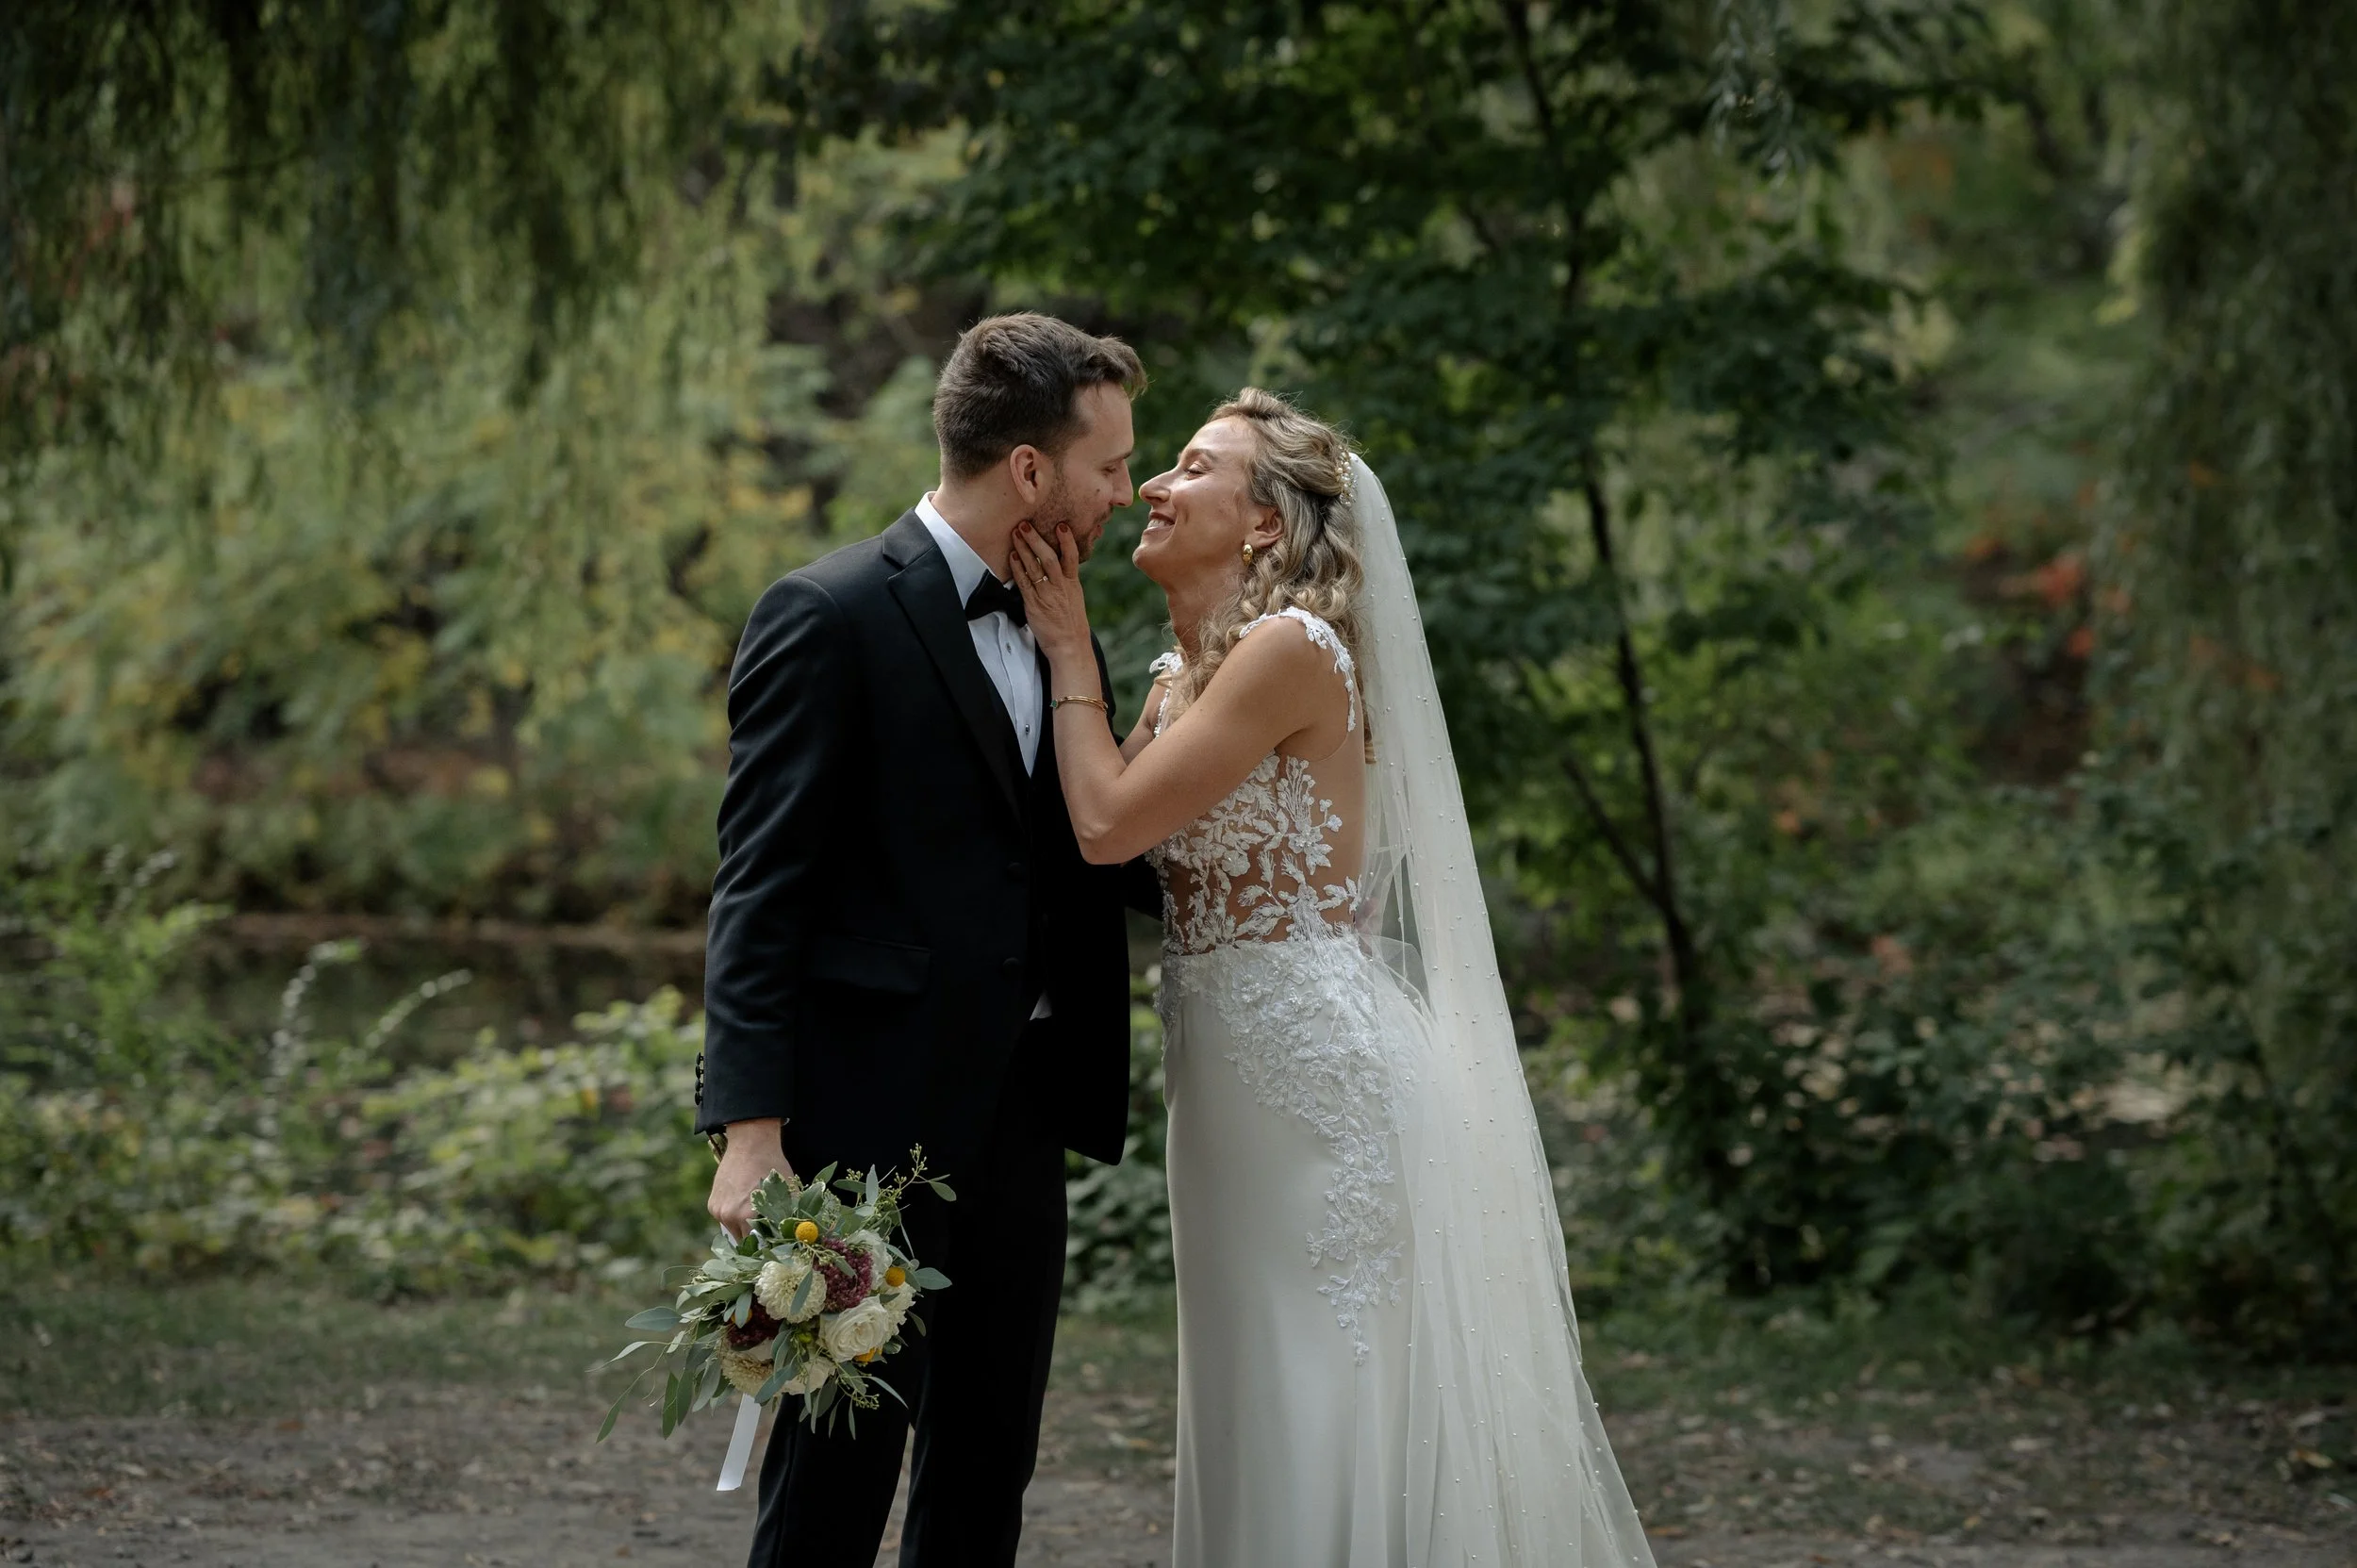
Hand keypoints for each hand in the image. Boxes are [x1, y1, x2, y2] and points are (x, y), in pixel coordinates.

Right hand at [706, 1117, 793, 1239]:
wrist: (750, 1144)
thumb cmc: (772, 1166)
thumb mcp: (786, 1192)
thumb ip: (787, 1217)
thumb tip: (792, 1236)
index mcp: (749, 1216)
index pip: (758, 1245)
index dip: (767, 1246)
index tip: (774, 1245)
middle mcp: (730, 1217)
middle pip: (744, 1242)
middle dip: (756, 1240)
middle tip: (767, 1233)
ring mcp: (719, 1211)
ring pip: (734, 1231)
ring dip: (744, 1229)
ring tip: (755, 1214)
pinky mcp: (712, 1205)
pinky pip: (725, 1220)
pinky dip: (733, 1217)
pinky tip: (743, 1203)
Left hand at [1012, 521, 1090, 664]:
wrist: (1069, 645)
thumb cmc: (1071, 622)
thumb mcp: (1074, 597)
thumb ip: (1066, 580)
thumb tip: (1058, 565)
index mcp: (1073, 584)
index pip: (1072, 557)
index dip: (1067, 540)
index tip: (1061, 525)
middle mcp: (1060, 587)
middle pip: (1049, 558)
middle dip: (1037, 539)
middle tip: (1026, 525)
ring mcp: (1046, 595)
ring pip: (1035, 567)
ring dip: (1024, 549)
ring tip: (1015, 534)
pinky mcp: (1034, 605)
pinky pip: (1024, 582)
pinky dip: (1018, 568)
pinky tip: (1012, 556)